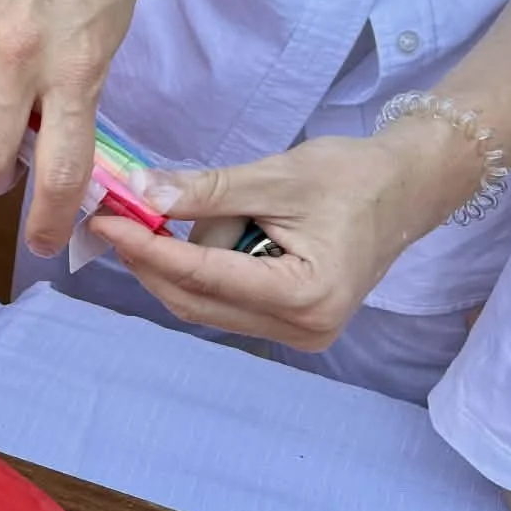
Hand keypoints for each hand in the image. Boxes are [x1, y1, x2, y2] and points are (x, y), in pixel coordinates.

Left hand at [90, 125, 481, 349]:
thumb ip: (206, 192)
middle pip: (196, 301)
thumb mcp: (274, 177)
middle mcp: (302, 329)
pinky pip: (223, 302)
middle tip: (116, 213)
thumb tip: (140, 193)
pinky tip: (189, 235)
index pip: (204, 277)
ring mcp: (297, 334)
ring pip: (204, 304)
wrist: (405, 190)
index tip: (105, 221)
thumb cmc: (351, 178)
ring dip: (177, 262)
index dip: (147, 250)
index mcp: (305, 295)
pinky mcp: (290, 324)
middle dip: (152, 258)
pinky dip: (200, 269)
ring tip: (171, 213)